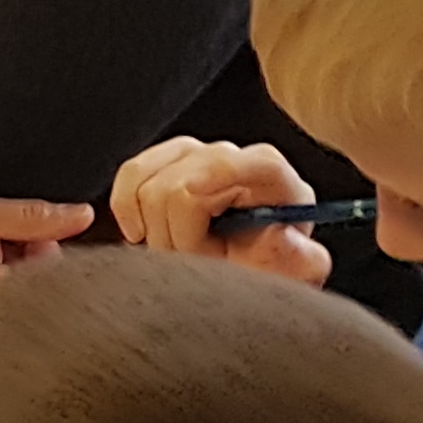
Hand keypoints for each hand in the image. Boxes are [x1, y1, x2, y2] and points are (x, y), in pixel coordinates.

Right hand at [0, 195, 94, 327]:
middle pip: (46, 297)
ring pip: (27, 303)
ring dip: (22, 275)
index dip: (58, 253)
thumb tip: (85, 215)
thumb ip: (33, 218)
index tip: (39, 233)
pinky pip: (7, 310)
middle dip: (41, 264)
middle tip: (12, 238)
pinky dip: (4, 286)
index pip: (59, 285)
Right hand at [107, 136, 333, 284]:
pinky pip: (130, 175)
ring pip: (143, 181)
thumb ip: (296, 259)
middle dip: (175, 238)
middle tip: (196, 266)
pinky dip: (127, 209)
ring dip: (152, 228)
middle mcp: (228, 154)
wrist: (257, 261)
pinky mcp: (163, 161)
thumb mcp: (296, 268)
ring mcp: (192, 154)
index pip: (219, 172)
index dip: (201, 196)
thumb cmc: (274, 262)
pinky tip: (144, 233)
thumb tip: (276, 235)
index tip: (192, 217)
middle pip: (172, 187)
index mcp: (267, 172)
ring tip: (180, 253)